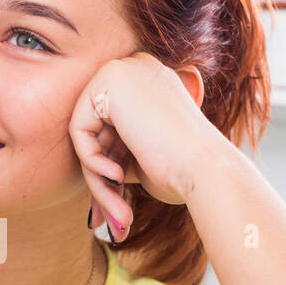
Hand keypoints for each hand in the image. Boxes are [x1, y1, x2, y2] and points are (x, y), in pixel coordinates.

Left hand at [69, 52, 218, 238]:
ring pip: (88, 133)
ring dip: (97, 178)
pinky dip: (91, 160)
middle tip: (111, 216)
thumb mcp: (143, 155)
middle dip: (99, 176)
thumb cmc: (183, 172)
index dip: (111, 165)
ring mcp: (126, 69)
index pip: (112, 127)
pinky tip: (116, 175)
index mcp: (151, 83)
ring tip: (117, 211)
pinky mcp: (110, 79)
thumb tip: (90, 162)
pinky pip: (80, 129)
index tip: (116, 202)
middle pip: (97, 129)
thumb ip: (115, 148)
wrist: (206, 170)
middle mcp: (139, 67)